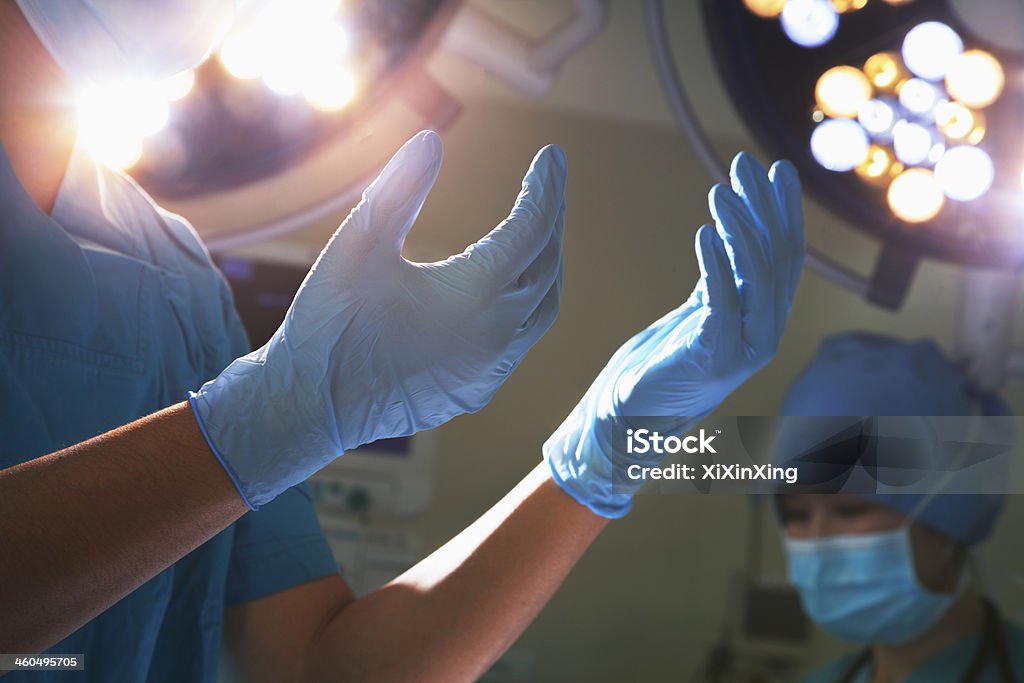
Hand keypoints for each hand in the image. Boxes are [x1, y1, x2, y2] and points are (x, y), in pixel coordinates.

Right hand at [191, 131, 566, 507]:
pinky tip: (508, 290)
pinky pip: (521, 340)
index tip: (552, 155)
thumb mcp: (358, 245)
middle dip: (551, 222)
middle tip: (548, 187)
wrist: (310, 406)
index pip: (531, 228)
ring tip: (539, 231)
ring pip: (542, 309)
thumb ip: (398, 190)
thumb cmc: (330, 325)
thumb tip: (430, 140)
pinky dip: (527, 304)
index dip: (544, 188)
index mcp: (476, 295)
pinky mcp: (478, 388)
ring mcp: (491, 369)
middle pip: (547, 267)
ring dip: (545, 266)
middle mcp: (498, 336)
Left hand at [543, 152, 802, 517]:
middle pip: (776, 258)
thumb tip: (733, 226)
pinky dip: (716, 267)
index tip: (776, 169)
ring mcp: (744, 349)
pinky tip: (704, 234)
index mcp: (764, 319)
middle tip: (747, 162)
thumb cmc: (662, 361)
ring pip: (757, 278)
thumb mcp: (700, 309)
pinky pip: (722, 304)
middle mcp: (765, 333)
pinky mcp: (714, 360)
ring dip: (740, 229)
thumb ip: (724, 276)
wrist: (629, 415)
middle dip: (764, 206)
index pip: (785, 255)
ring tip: (721, 191)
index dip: (783, 212)